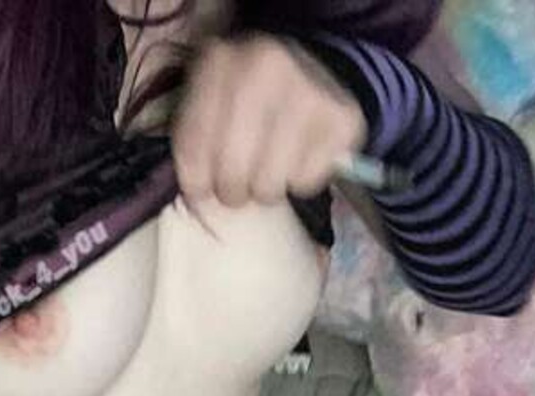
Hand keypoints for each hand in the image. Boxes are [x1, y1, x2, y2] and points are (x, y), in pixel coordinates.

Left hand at [172, 34, 366, 207]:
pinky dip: (300, 180)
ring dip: (267, 189)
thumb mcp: (212, 100)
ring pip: (268, 186)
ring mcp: (307, 92)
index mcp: (220, 61)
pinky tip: (299, 157)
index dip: (195, 182)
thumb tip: (197, 196)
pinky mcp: (341, 121)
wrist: (318, 62)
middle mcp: (265, 68)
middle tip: (240, 183)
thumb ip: (193, 140)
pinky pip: (305, 183)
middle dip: (232, 191)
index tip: (203, 189)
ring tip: (270, 169)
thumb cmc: (252, 95)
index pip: (192, 147)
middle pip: (232, 173)